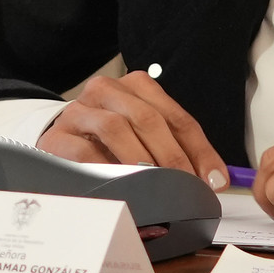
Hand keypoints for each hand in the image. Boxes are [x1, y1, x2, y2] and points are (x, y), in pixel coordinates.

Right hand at [37, 70, 229, 188]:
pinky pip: (85, 151)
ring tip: (156, 186)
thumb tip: (212, 179)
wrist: (59, 140)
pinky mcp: (58, 136)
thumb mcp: (143, 136)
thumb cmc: (109, 140)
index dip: (199, 149)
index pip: (175, 116)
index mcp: (136, 85)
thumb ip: (175, 149)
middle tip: (187, 187)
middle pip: (147, 118)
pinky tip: (121, 186)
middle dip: (172, 156)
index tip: (215, 179)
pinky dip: (107, 170)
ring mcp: (80, 111)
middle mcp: (107, 90)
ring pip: (116, 127)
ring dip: (140, 160)